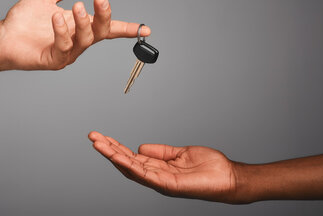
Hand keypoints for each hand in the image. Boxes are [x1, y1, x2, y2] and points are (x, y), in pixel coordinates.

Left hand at [0, 0, 150, 69]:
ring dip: (84, 22)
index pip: (108, 28)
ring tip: (78, 6)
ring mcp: (66, 52)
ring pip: (85, 40)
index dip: (127, 28)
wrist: (2, 36)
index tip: (146, 29)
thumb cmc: (24, 21)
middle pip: (101, 31)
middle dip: (104, 15)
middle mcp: (77, 41)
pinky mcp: (53, 60)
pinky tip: (56, 19)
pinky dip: (62, 32)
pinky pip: (63, 48)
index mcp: (79, 27)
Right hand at [88, 131, 237, 202]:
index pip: (131, 157)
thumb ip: (160, 151)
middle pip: (126, 163)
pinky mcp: (168, 185)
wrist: (229, 178)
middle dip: (108, 150)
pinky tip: (118, 157)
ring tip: (99, 145)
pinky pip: (145, 175)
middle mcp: (156, 176)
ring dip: (113, 156)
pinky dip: (130, 166)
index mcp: (158, 168)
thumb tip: (140, 147)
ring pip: (131, 169)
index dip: (115, 147)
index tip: (102, 137)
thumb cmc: (209, 167)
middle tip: (93, 137)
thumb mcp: (180, 153)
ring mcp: (161, 182)